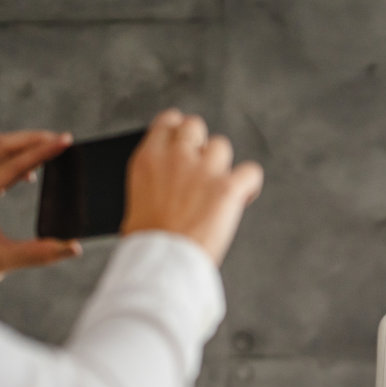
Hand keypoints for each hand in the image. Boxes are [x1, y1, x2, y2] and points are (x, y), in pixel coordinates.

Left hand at [0, 130, 81, 297]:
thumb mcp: (2, 263)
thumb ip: (40, 253)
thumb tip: (73, 247)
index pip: (13, 164)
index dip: (42, 151)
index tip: (66, 142)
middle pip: (0, 146)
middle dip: (32, 139)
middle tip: (61, 139)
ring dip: (18, 145)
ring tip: (43, 149)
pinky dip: (7, 160)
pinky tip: (24, 174)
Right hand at [120, 109, 263, 265]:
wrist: (163, 264)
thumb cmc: (148, 244)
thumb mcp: (134, 205)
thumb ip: (152, 184)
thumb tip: (163, 187)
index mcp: (148, 159)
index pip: (167, 122)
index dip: (178, 129)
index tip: (184, 141)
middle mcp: (175, 157)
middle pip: (195, 126)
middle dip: (200, 143)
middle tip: (202, 167)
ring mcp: (203, 169)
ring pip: (221, 146)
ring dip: (222, 164)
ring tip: (220, 189)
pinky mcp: (227, 187)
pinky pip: (251, 172)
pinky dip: (250, 184)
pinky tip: (244, 197)